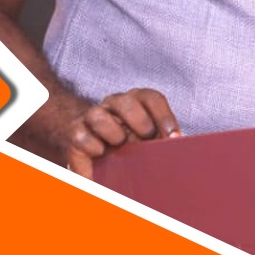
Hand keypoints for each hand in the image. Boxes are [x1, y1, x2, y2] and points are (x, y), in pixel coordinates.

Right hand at [61, 88, 180, 176]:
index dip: (164, 116)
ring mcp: (92, 117)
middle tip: (146, 138)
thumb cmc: (125, 146)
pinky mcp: (75, 134)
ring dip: (113, 133)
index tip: (174, 137)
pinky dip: (92, 147)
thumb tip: (179, 150)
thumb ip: (161, 142)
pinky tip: (100, 155)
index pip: (151, 98)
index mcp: (136, 102)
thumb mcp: (145, 142)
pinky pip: (81, 136)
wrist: (87, 146)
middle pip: (126, 101)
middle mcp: (113, 105)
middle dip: (139, 120)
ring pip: (98, 116)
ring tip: (119, 145)